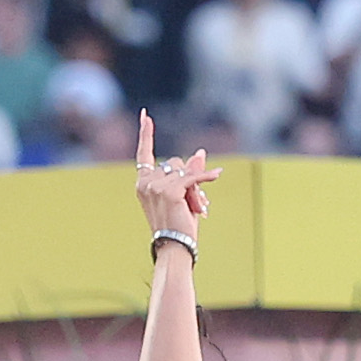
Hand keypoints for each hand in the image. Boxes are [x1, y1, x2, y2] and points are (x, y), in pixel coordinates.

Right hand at [130, 111, 215, 250]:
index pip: (143, 153)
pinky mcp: (171, 190)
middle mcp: (146, 182)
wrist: (174, 245)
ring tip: (197, 207)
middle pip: (174, 162)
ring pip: (185, 170)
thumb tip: (200, 151)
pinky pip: (194, 177)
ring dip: (195, 186)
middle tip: (195, 200)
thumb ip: (187, 173)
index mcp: (142, 183)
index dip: (145, 134)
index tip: (145, 115)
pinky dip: (207, 177)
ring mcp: (157, 186)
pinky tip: (218, 174)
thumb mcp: (182, 194)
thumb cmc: (176, 223)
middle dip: (187, 176)